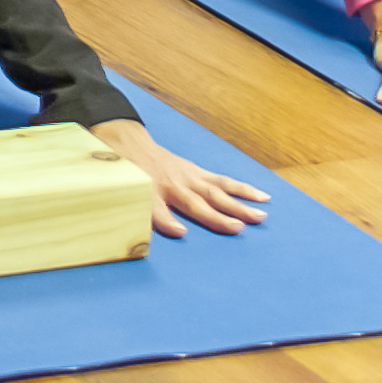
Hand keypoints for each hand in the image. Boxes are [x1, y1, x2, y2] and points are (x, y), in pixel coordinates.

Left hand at [85, 118, 267, 235]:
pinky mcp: (197, 172)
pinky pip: (222, 181)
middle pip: (196, 203)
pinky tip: (262, 196)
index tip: (180, 232)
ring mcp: (187, 177)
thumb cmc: (126, 174)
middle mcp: (172, 185)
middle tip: (238, 228)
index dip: (166, 221)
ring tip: (260, 216)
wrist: (128, 143)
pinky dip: (242, 188)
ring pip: (216, 191)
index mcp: (149, 191)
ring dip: (238, 205)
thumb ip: (129, 213)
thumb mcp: (120, 192)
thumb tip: (137, 240)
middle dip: (216, 217)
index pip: (156, 210)